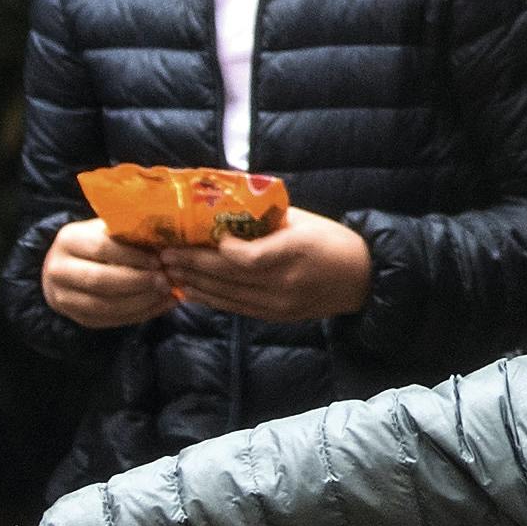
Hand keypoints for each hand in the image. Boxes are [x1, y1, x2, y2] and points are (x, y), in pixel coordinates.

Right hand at [39, 217, 176, 330]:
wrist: (68, 266)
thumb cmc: (98, 242)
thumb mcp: (109, 230)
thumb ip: (130, 234)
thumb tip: (165, 244)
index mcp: (68, 240)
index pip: (102, 249)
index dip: (132, 257)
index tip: (158, 261)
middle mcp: (58, 270)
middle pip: (100, 281)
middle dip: (137, 282)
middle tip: (165, 281)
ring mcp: (63, 297)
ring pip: (105, 306)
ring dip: (141, 302)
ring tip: (166, 294)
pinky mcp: (76, 317)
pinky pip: (110, 321)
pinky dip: (139, 315)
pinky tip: (159, 305)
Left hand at [159, 207, 375, 323]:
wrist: (362, 279)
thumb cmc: (332, 240)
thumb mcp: (304, 220)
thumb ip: (265, 218)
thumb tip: (223, 209)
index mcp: (295, 251)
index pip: (249, 258)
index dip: (220, 251)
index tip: (201, 238)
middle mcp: (283, 283)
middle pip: (228, 277)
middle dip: (192, 264)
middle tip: (163, 253)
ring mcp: (277, 304)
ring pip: (226, 296)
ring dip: (194, 283)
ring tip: (168, 271)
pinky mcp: (274, 316)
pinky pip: (235, 308)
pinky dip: (210, 298)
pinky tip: (190, 290)